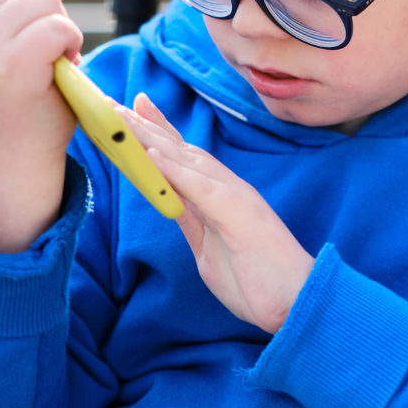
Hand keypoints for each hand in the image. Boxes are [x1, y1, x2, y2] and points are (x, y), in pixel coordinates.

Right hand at [0, 0, 83, 252]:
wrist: (14, 149)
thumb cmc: (9, 92)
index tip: (18, 27)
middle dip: (45, 10)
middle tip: (39, 50)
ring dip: (61, 26)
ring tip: (49, 59)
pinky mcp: (15, 65)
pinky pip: (59, 26)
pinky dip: (72, 42)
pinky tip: (62, 65)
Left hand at [121, 94, 314, 331]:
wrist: (296, 303)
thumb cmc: (258, 282)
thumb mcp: (210, 250)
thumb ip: (192, 221)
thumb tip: (171, 205)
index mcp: (221, 198)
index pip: (184, 158)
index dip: (158, 132)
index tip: (131, 110)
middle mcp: (229, 189)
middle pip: (181, 150)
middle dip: (146, 126)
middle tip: (112, 104)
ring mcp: (236, 198)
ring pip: (188, 160)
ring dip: (153, 138)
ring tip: (123, 118)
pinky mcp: (239, 214)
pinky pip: (201, 187)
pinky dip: (176, 169)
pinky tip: (153, 153)